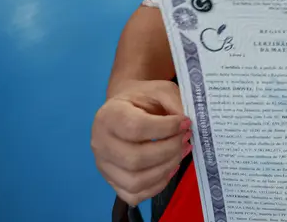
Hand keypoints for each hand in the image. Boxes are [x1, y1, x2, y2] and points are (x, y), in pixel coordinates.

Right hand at [91, 80, 190, 205]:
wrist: (126, 108)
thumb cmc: (143, 99)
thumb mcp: (160, 90)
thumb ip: (175, 103)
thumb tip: (186, 126)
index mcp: (109, 116)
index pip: (135, 128)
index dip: (166, 128)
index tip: (185, 123)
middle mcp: (100, 143)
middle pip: (135, 159)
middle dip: (169, 151)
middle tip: (186, 139)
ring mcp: (103, 166)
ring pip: (135, 181)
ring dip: (166, 169)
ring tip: (182, 152)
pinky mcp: (111, 182)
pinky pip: (134, 195)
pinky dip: (157, 185)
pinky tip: (170, 167)